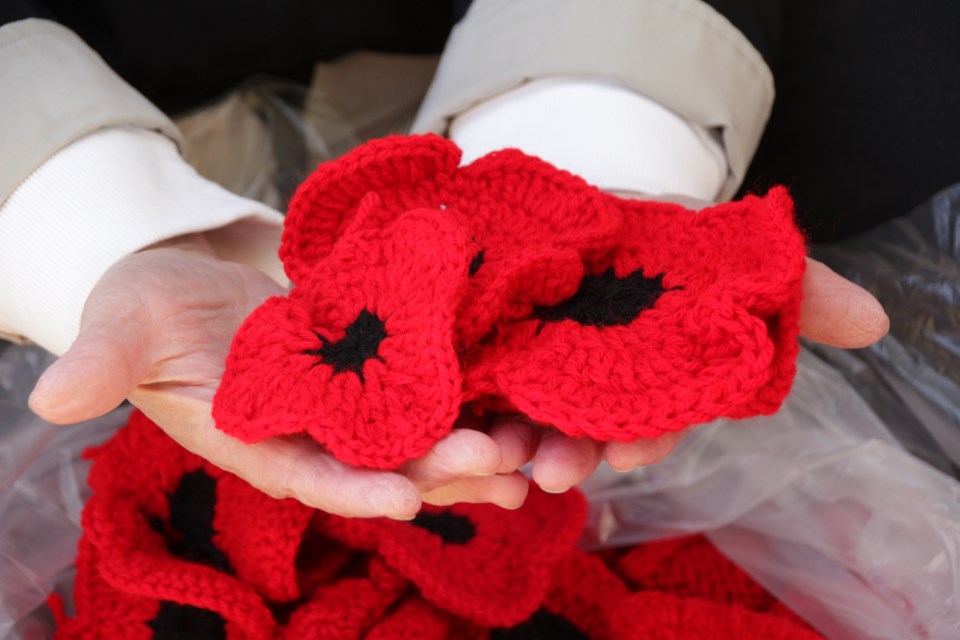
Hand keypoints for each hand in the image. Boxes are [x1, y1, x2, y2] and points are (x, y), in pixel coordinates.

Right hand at [29, 234, 528, 518]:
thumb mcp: (124, 325)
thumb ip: (102, 359)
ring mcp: (350, 401)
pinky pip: (429, 384)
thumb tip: (49, 397)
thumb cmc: (150, 308)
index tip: (405, 498)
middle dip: (439, 468)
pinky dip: (471, 394)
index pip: (308, 477)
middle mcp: (312, 432)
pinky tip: (520, 399)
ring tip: (529, 452)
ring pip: (418, 435)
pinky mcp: (376, 362)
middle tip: (497, 460)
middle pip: (382, 462)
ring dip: (471, 447)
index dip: (354, 489)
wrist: (191, 280)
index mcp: (256, 439)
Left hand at [492, 192, 890, 492]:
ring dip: (508, 442)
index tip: (633, 453)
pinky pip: (461, 384)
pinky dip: (456, 406)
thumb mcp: (719, 249)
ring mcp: (525, 371)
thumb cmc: (651, 235)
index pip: (649, 419)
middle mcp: (583, 385)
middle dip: (570, 453)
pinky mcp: (473, 347)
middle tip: (553, 470)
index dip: (647, 439)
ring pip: (515, 419)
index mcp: (639, 374)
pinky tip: (449, 421)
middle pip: (575, 430)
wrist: (567, 199)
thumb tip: (874, 322)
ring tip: (498, 454)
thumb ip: (788, 286)